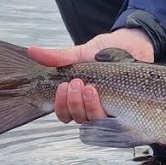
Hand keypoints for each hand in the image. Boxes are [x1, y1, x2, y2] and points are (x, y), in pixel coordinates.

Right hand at [27, 28, 154, 123]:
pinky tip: (106, 96)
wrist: (134, 43)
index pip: (64, 113)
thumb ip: (58, 57)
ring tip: (90, 88)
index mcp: (79, 98)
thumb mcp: (80, 53)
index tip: (62, 86)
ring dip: (89, 107)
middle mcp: (93, 107)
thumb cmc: (106, 51)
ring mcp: (110, 110)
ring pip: (95, 121)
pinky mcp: (128, 110)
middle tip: (77, 83)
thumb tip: (31, 50)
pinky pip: (116, 120)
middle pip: (78, 119)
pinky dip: (108, 111)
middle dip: (74, 103)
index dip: (61, 105)